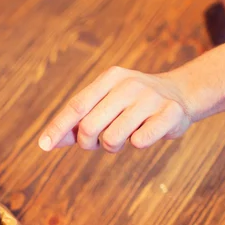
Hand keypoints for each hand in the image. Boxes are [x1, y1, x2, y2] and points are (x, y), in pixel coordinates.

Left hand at [38, 66, 194, 152]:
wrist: (180, 95)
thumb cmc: (131, 105)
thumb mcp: (104, 105)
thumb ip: (77, 123)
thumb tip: (48, 142)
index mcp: (109, 78)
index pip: (76, 105)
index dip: (58, 127)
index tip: (43, 146)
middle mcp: (129, 84)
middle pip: (89, 126)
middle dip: (88, 142)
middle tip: (98, 142)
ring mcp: (150, 98)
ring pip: (112, 138)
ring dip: (112, 146)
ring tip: (125, 136)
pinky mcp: (169, 113)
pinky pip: (139, 142)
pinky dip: (137, 144)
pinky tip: (145, 132)